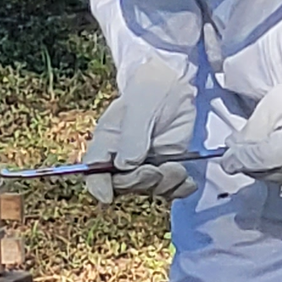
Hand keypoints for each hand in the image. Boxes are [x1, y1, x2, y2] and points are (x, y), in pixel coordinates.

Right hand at [84, 60, 198, 204]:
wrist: (174, 85)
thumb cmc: (149, 91)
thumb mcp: (140, 108)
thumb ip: (132, 137)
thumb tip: (126, 166)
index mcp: (107, 143)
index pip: (93, 172)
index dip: (98, 187)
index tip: (108, 196)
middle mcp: (122, 159)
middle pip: (123, 186)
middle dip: (140, 182)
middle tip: (156, 170)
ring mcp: (145, 165)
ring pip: (148, 190)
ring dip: (164, 184)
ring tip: (176, 167)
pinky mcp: (165, 167)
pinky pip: (170, 189)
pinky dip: (180, 189)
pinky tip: (188, 180)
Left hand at [219, 69, 281, 184]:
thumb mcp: (274, 104)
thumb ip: (251, 131)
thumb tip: (234, 149)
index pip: (250, 163)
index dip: (235, 160)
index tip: (227, 158)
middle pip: (264, 174)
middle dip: (251, 164)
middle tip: (243, 151)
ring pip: (281, 178)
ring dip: (269, 167)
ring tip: (268, 149)